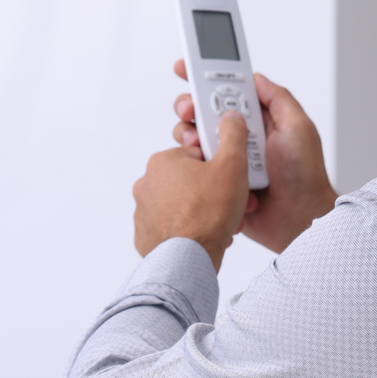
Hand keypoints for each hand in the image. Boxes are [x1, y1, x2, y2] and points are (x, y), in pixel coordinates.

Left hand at [133, 112, 253, 269]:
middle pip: (190, 182)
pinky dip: (188, 231)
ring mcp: (143, 211)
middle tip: (229, 205)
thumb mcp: (231, 165)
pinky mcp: (145, 235)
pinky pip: (172, 227)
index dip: (219, 168)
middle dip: (212, 193)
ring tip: (220, 224)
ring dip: (203, 212)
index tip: (230, 180)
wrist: (189, 259)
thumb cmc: (208, 214)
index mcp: (163, 161)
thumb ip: (232, 136)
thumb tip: (231, 118)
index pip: (197, 155)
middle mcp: (147, 183)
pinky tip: (204, 237)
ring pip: (182, 206)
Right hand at [170, 61, 336, 253]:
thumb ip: (278, 99)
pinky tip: (205, 166)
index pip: (227, 93)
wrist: (298, 220)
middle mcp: (239, 138)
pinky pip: (194, 168)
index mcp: (258, 121)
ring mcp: (227, 160)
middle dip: (190, 107)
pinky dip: (193, 164)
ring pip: (194, 139)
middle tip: (189, 111)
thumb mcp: (299, 127)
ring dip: (190, 136)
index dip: (205, 79)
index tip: (187, 69)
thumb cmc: (305, 177)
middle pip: (203, 113)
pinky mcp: (217, 181)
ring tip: (201, 145)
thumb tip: (256, 78)